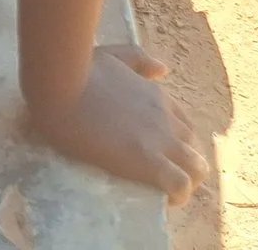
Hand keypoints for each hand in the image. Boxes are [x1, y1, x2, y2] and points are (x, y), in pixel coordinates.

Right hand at [27, 45, 209, 204]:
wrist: (60, 85)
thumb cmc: (77, 70)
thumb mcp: (111, 55)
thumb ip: (137, 59)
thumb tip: (163, 69)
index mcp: (157, 96)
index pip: (183, 125)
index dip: (176, 143)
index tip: (158, 155)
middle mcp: (166, 118)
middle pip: (195, 148)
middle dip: (184, 164)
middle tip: (160, 177)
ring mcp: (161, 140)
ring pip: (197, 168)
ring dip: (187, 182)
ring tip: (164, 193)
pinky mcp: (149, 161)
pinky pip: (180, 186)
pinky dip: (179, 196)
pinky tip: (165, 200)